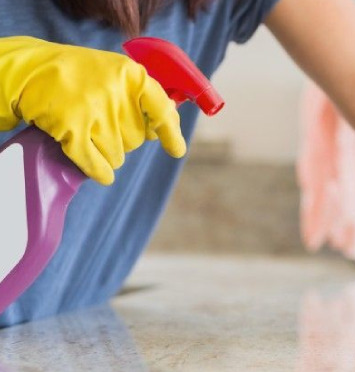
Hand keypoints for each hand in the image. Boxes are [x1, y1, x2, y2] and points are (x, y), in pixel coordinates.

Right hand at [0, 36, 185, 184]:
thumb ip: (142, 97)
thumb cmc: (80, 76)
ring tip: (88, 130)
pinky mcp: (72, 127)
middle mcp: (116, 92)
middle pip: (136, 139)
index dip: (171, 133)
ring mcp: (94, 110)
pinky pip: (96, 163)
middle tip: (101, 121)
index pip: (162, 110)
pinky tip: (99, 171)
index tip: (176, 150)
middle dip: (123, 139)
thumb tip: (171, 124)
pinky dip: (98, 170)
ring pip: (117, 155)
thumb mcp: (115, 74)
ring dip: (106, 152)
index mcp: (131, 75)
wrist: (31, 70)